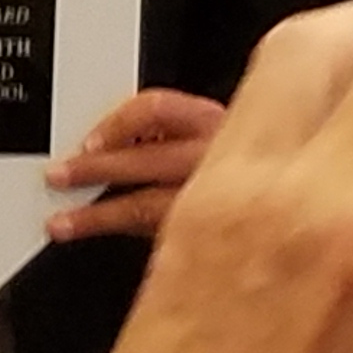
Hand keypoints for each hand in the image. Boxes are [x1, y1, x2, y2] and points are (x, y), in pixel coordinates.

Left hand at [45, 88, 226, 244]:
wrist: (293, 218)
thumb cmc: (234, 170)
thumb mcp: (210, 137)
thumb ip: (168, 136)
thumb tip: (101, 145)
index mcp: (213, 123)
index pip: (157, 109)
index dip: (117, 123)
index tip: (88, 141)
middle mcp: (217, 159)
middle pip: (148, 159)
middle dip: (97, 168)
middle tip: (59, 176)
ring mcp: (214, 203)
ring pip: (148, 208)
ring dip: (98, 216)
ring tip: (63, 223)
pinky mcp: (209, 239)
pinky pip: (162, 240)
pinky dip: (127, 239)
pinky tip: (104, 243)